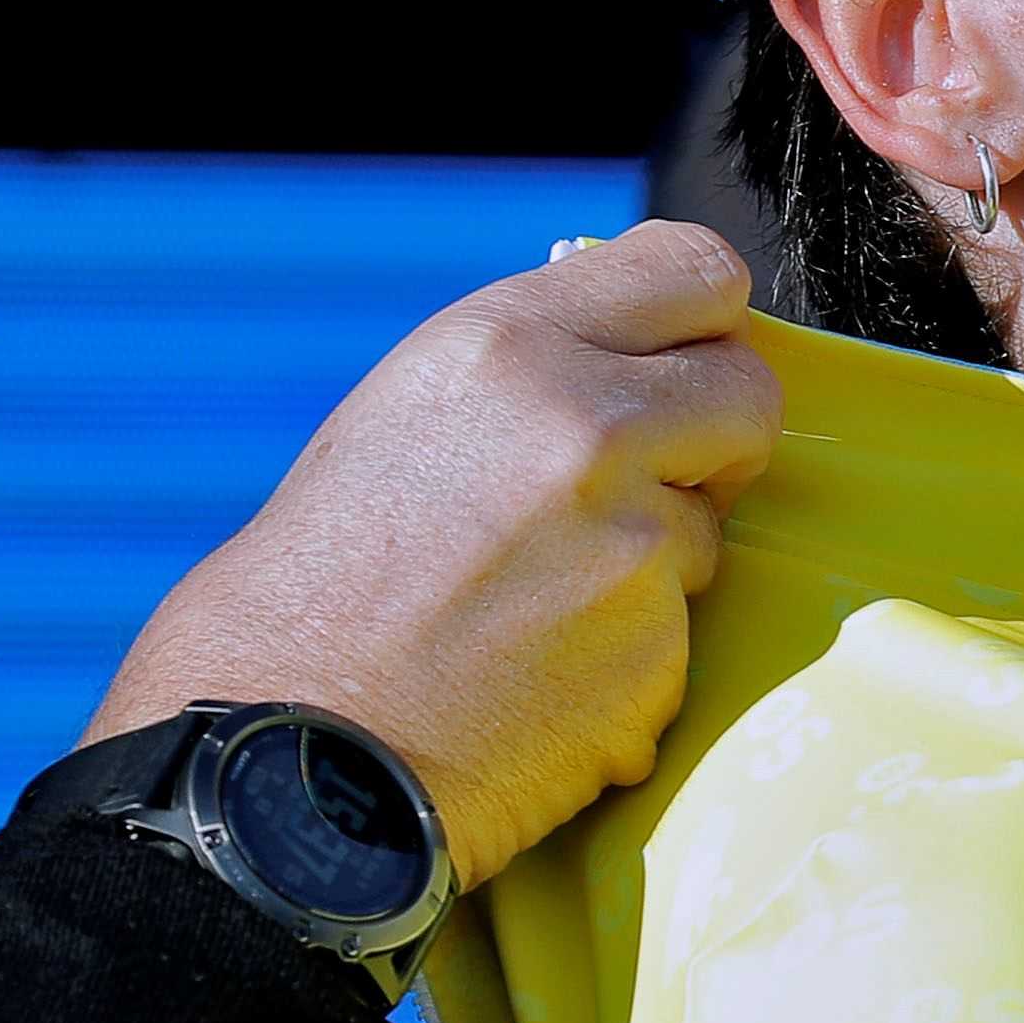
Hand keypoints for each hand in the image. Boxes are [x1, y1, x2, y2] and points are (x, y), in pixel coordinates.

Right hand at [84, 220, 781, 888]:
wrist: (273, 753)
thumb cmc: (324, 586)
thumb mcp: (414, 415)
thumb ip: (542, 370)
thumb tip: (653, 343)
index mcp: (509, 344)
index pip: (697, 269)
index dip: (704, 325)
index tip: (684, 366)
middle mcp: (584, 425)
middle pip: (750, 390)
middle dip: (717, 438)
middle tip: (646, 484)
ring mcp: (631, 542)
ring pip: (712, 525)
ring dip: (654, 560)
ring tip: (533, 605)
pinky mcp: (656, 651)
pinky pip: (684, 633)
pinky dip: (630, 658)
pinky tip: (537, 681)